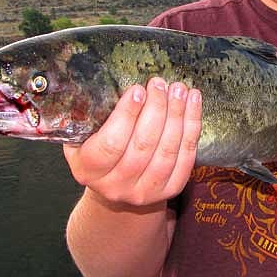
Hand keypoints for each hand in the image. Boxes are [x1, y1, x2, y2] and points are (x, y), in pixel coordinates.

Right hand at [63, 77, 201, 207]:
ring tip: (179, 90)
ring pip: (167, 151)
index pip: (110, 144)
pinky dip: (192, 127)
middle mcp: (115, 186)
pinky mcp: (170, 190)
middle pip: (142, 146)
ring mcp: (145, 191)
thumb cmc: (99, 149)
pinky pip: (186, 156)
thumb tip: (111, 84)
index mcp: (88, 170)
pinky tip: (193, 103)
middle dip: (156, 109)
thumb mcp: (83, 135)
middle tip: (160, 84)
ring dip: (177, 115)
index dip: (126, 115)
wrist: (118, 183)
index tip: (138, 89)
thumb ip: (91, 116)